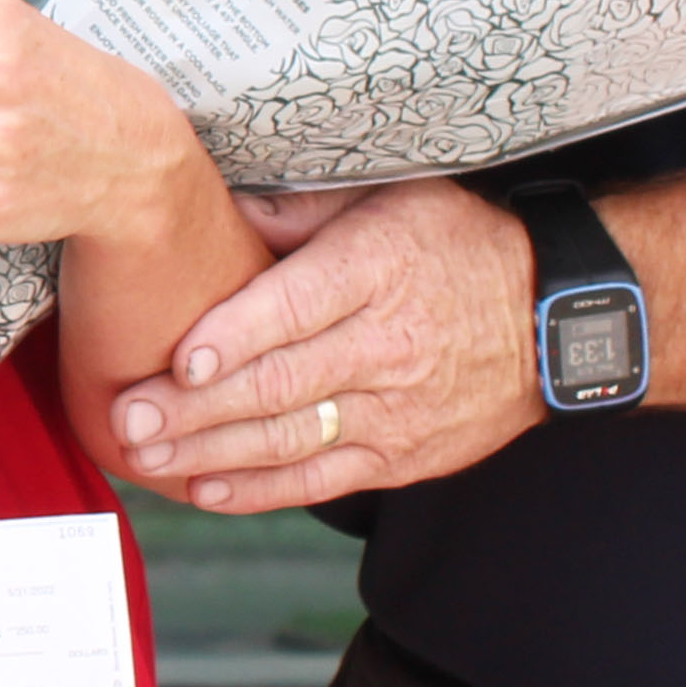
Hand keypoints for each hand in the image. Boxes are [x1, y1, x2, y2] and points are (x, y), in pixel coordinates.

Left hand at [111, 177, 543, 510]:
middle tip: (129, 417)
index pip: (294, 309)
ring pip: (290, 439)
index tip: (178, 358)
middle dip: (195, 407)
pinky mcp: (401, 454)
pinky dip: (260, 489)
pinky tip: (204, 487)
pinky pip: (320, 479)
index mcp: (376, 271)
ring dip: (210, 452)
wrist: (556, 318)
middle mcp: (385, 346)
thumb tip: (221, 206)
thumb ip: (302, 208)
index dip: (233, 337)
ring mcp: (394, 409)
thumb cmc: (461, 245)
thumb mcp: (392, 197)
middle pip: (278, 384)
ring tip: (145, 455)